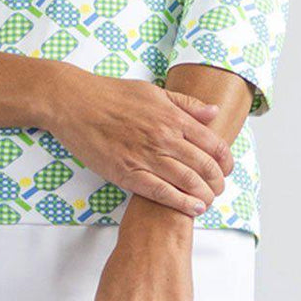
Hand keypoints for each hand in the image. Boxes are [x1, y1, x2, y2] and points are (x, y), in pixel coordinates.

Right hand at [46, 68, 233, 217]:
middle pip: (205, 166)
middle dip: (218, 182)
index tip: (227, 169)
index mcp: (173, 117)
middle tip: (219, 189)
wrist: (74, 102)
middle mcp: (164, 137)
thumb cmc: (111, 94)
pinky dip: (181, 203)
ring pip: (188, 182)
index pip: (213, 144)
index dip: (226, 161)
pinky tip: (193, 208)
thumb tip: (214, 113)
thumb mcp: (154, 91)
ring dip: (205, 195)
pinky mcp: (127, 172)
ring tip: (209, 201)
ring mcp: (146, 156)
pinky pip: (161, 192)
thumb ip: (186, 104)